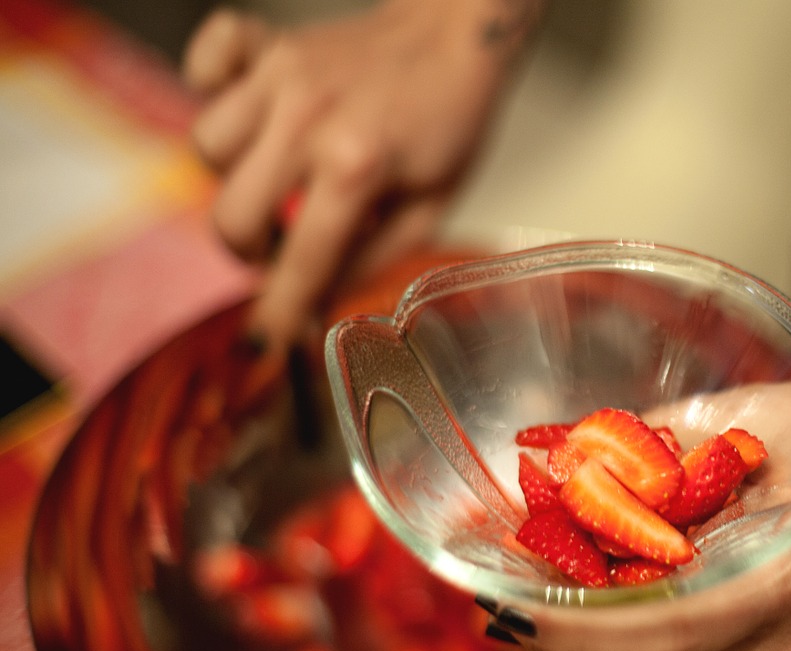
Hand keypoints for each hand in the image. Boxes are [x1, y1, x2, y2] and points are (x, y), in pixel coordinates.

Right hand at [183, 0, 541, 348]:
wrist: (454, 37)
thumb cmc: (448, 123)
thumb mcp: (430, 209)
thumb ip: (371, 261)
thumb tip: (318, 309)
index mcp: (358, 166)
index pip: (302, 259)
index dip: (280, 311)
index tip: (265, 341)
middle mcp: (309, 120)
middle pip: (231, 212)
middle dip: (251, 248)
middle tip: (285, 244)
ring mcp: (281, 77)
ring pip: (207, 149)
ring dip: (235, 178)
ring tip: (277, 180)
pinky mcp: (267, 46)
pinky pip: (204, 65)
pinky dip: (212, 91)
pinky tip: (252, 118)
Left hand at [506, 381, 790, 650]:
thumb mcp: (775, 414)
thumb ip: (679, 433)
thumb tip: (593, 444)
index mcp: (786, 570)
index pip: (658, 626)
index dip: (575, 622)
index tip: (513, 594)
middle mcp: (786, 630)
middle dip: (566, 646)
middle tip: (502, 606)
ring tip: (534, 622)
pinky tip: (594, 648)